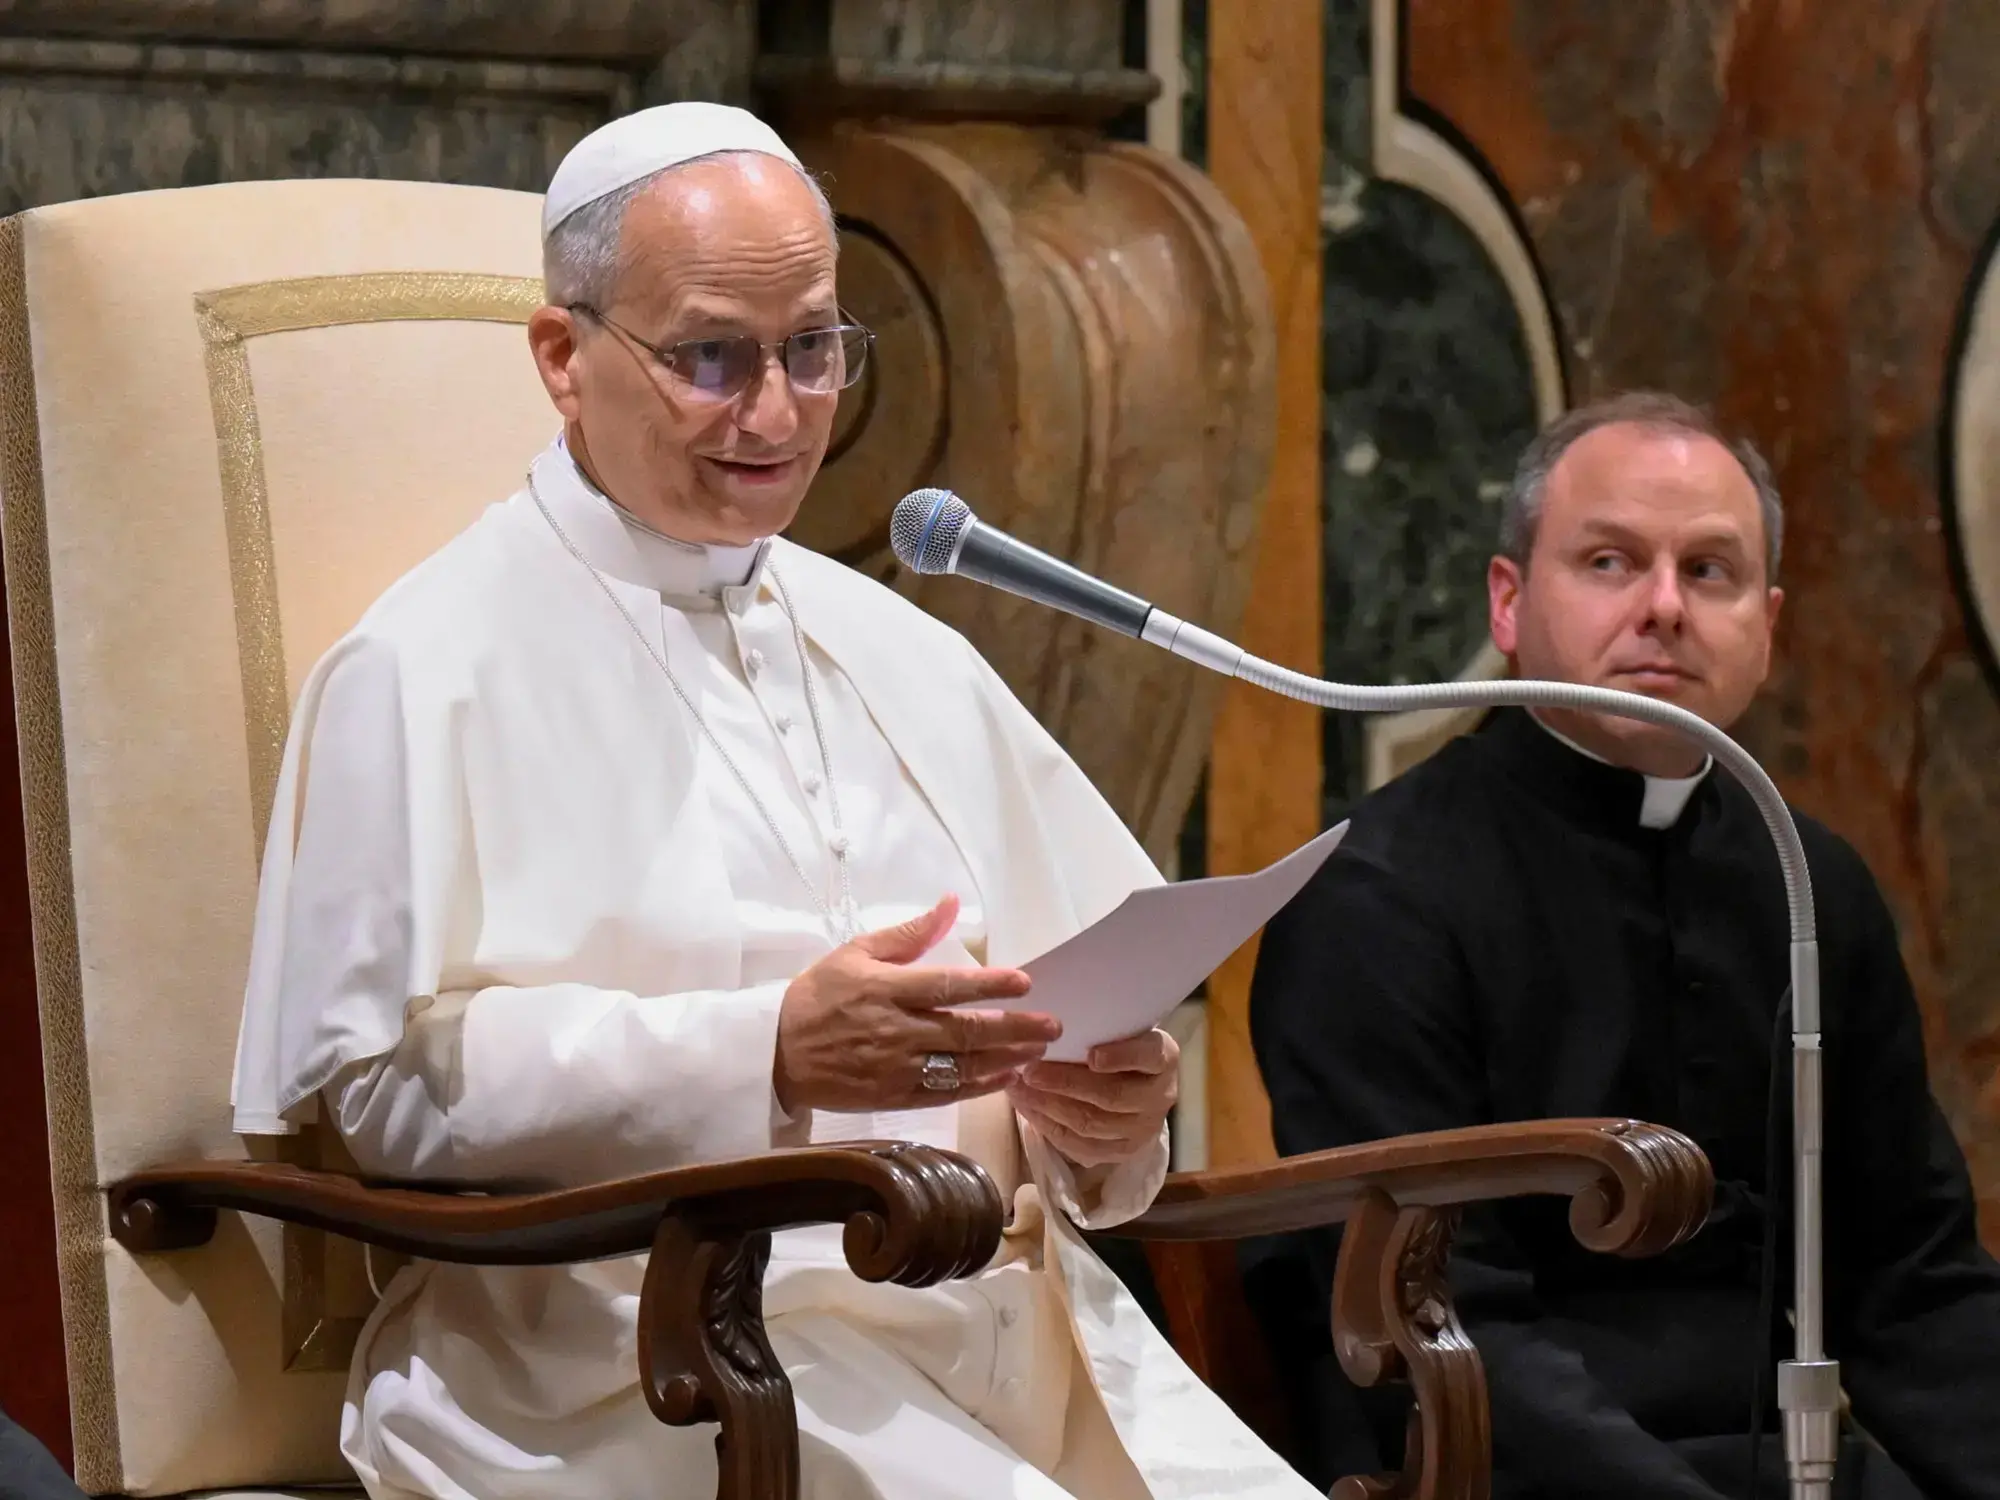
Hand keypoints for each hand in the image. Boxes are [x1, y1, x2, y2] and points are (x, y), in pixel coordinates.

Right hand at [774, 895, 1060, 1113]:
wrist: (775, 1052)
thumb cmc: (818, 996)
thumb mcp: (856, 952)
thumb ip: (908, 933)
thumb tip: (951, 903)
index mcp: (886, 989)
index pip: (948, 985)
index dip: (990, 985)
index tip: (1026, 982)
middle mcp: (896, 1030)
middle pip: (965, 1030)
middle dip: (1014, 1028)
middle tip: (1052, 1026)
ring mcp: (896, 1067)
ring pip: (961, 1066)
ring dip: (1005, 1060)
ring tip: (1037, 1052)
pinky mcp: (893, 1097)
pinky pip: (945, 1094)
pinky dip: (979, 1087)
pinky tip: (1006, 1078)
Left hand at [1007, 1027, 1178, 1168]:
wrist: (1135, 1084)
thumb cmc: (1118, 1045)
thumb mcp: (1119, 1030)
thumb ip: (1097, 1028)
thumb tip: (1047, 1023)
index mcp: (1164, 1057)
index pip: (1150, 1056)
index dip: (1123, 1057)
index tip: (1092, 1055)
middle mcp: (1160, 1095)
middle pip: (1113, 1094)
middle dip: (1066, 1083)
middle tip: (1030, 1070)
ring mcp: (1143, 1129)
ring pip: (1092, 1123)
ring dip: (1049, 1105)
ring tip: (1019, 1088)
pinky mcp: (1121, 1152)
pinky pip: (1081, 1146)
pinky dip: (1048, 1126)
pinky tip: (1026, 1108)